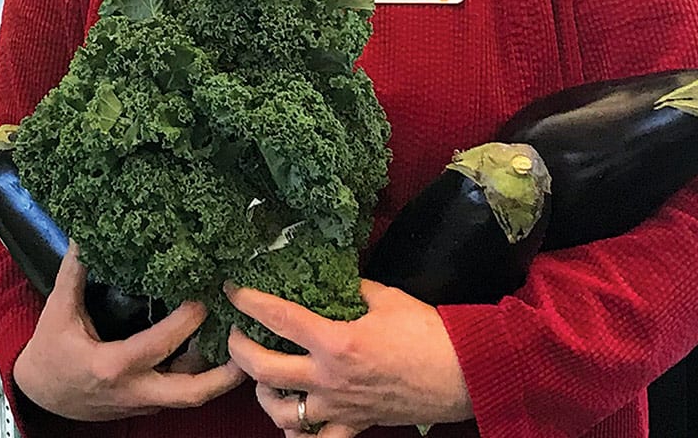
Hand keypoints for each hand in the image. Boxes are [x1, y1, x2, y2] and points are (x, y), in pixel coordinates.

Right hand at [11, 244, 245, 420]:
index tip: (205, 294)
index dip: (187, 321)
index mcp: (112, 366)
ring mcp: (143, 401)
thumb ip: (75, 273)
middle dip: (225, 372)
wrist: (40, 396)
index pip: (159, 345)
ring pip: (191, 395)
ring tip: (240, 340)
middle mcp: (134, 390)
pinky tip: (214, 348)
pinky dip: (199, 373)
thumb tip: (87, 234)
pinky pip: (180, 392)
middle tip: (246, 339)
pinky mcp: (146, 404)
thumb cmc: (49, 354)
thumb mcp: (58, 312)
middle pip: (191, 392)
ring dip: (218, 371)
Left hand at [226, 280, 471, 437]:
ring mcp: (339, 407)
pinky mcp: (355, 424)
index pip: (278, 317)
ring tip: (264, 377)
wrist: (464, 374)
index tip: (233, 290)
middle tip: (236, 333)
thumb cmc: (429, 334)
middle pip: (262, 369)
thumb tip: (329, 276)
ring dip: (263, 394)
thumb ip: (351, 288)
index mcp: (336, 341)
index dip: (248, 301)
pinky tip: (294, 418)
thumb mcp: (386, 298)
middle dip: (238, 348)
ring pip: (280, 413)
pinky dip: (298, 433)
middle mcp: (329, 378)